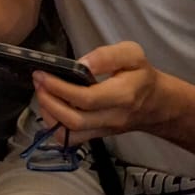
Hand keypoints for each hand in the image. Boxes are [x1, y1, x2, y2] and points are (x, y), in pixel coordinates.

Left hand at [32, 40, 173, 144]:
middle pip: (75, 120)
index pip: (87, 99)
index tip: (43, 74)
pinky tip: (50, 108)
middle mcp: (112, 117)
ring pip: (71, 134)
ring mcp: (104, 130)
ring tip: (42, 93)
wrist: (157, 104)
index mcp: (122, 95)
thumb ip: (107, 55)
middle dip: (49, 102)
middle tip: (38, 82)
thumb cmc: (141, 75)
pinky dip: (55, 127)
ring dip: (49, 114)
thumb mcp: (132, 54)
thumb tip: (81, 63)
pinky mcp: (97, 135)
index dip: (60, 88)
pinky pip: (72, 140)